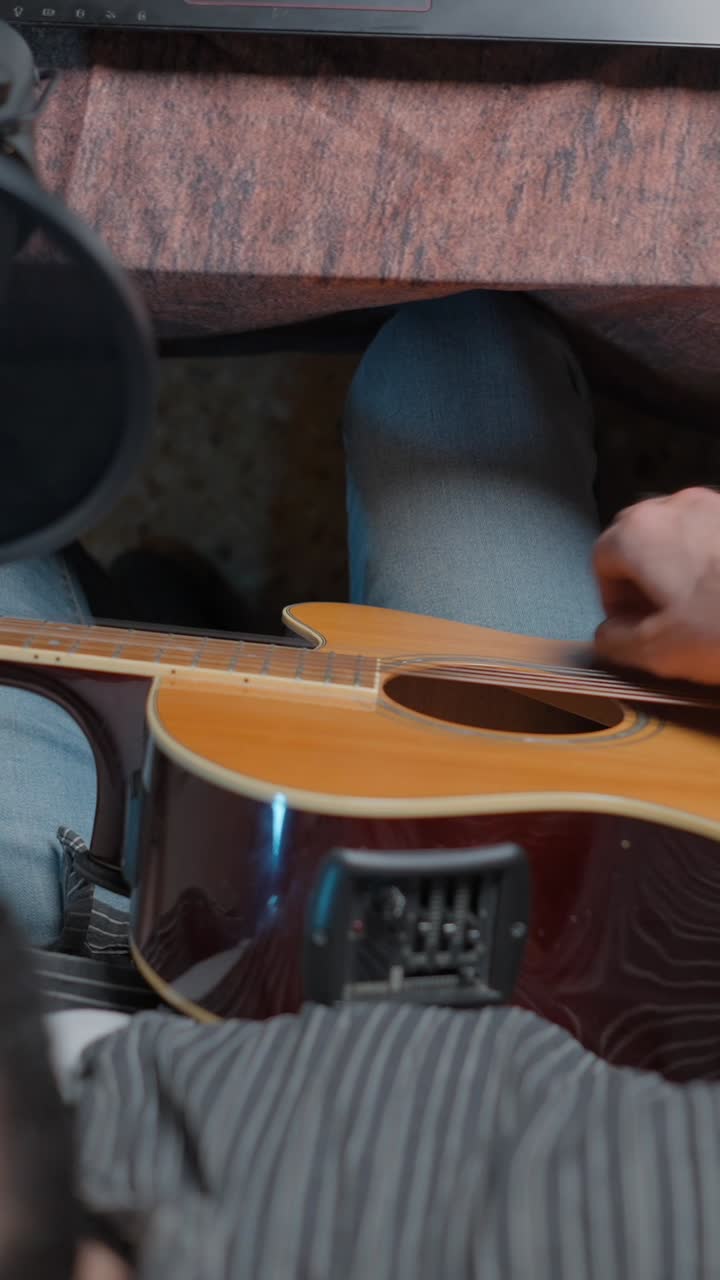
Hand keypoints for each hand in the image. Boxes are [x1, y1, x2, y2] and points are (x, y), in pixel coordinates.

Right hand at [593, 487, 719, 684]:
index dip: (612, 599)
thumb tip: (607, 633)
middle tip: (667, 619)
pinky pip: (716, 535)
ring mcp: (717, 502)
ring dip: (681, 569)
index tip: (635, 628)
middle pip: (639, 539)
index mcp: (639, 532)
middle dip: (645, 578)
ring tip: (705, 609)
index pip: (601, 559)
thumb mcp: (660, 651)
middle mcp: (674, 504)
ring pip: (681, 535)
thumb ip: (616, 641)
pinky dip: (715, 561)